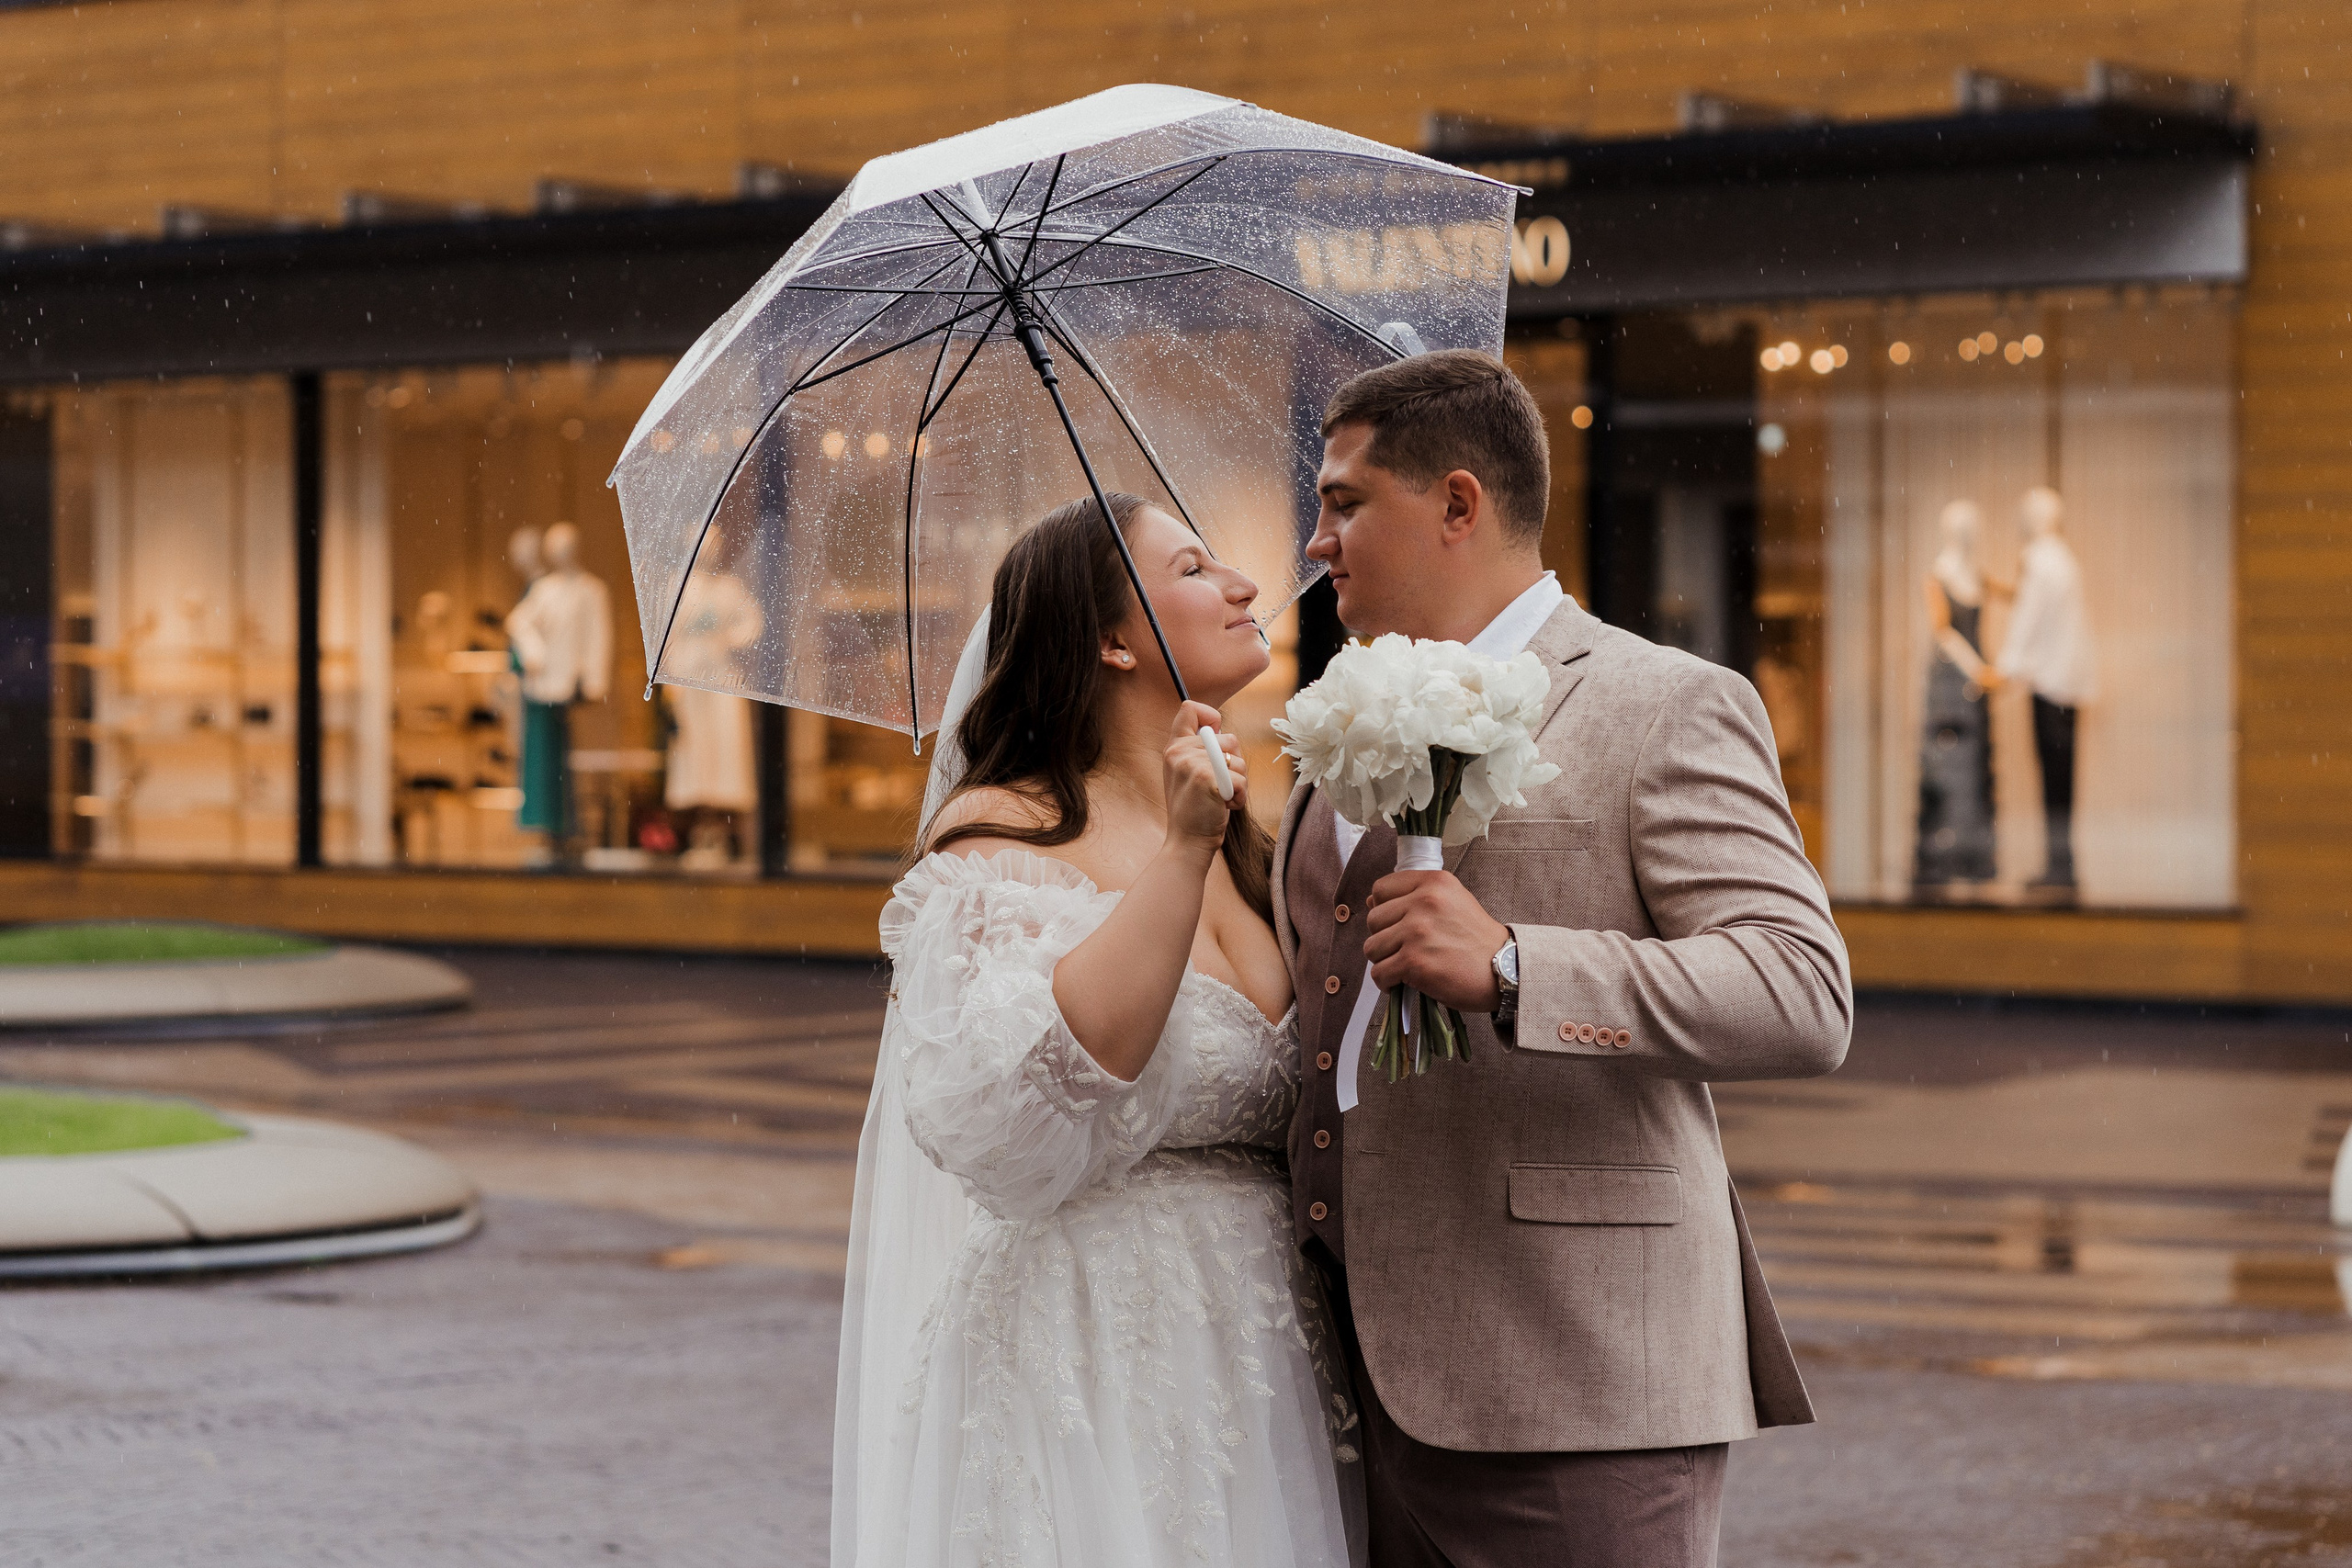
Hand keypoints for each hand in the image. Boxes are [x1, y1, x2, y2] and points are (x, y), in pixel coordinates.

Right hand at [1162, 701, 1246, 851]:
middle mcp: (1179, 751)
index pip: (1190, 708)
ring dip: (1239, 782)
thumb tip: (1220, 726)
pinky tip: (1225, 807)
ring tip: (1222, 798)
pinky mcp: (1208, 778)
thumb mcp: (1188, 772)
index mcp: (1174, 747)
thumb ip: (1200, 749)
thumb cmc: (1196, 808)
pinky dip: (1240, 796)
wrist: (1188, 841)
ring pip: (1238, 760)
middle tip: (1221, 784)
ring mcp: (1192, 764)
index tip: (1216, 736)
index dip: (1211, 717)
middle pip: (1229, 737)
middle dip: (1235, 763)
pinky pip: (1241, 779)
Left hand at [1362, 869, 1508, 1012]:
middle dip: (1384, 938)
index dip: (1383, 908)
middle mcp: (1424, 901)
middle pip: (1373, 920)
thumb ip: (1415, 897)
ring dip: (1385, 961)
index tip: (1396, 923)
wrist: (1504, 968)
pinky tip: (1403, 982)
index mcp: (1434, 882)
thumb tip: (1371, 903)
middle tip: (1405, 949)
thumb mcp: (1452, 901)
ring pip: (1371, 948)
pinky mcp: (1414, 962)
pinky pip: (1379, 973)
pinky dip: (1387, 982)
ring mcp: (1417, 932)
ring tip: (1405, 966)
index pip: (1381, 889)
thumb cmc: (1477, 939)